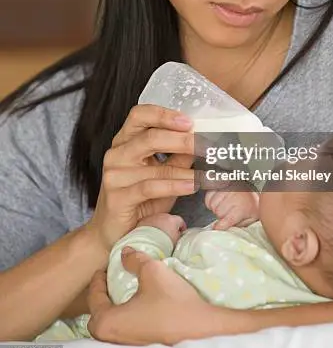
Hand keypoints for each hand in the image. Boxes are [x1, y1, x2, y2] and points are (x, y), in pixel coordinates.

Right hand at [84, 104, 197, 254]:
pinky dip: (175, 185)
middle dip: (181, 139)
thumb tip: (205, 140)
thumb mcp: (163, 172)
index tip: (189, 121)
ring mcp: (114, 176)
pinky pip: (150, 187)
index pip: (139, 115)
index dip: (164, 114)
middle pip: (149, 136)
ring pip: (154, 166)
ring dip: (185, 168)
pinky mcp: (117, 198)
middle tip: (205, 144)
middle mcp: (116, 154)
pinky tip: (192, 186)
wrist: (112, 233)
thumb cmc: (141, 199)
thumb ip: (179, 156)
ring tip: (206, 170)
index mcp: (125, 141)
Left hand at [87, 248, 221, 344]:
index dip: (98, 279)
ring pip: (113, 323)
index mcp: (107, 322)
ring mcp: (126, 345)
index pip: (94, 297)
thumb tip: (125, 252)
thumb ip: (134, 259)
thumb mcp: (152, 271)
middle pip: (99, 314)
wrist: (201, 327)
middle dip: (103, 296)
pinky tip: (141, 304)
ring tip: (127, 290)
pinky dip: (127, 316)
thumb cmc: (172, 302)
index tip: (104, 267)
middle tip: (113, 279)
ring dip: (116, 306)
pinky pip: (125, 329)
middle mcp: (112, 338)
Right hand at [205, 190, 259, 229]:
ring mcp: (226, 190)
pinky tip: (219, 201)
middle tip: (227, 214)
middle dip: (221, 216)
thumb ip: (240, 226)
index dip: (220, 226)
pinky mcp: (220, 186)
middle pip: (218, 213)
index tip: (218, 227)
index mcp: (242, 207)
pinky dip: (211, 201)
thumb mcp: (251, 219)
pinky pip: (209, 197)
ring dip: (216, 208)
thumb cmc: (251, 205)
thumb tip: (227, 231)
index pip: (227, 220)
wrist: (252, 190)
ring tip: (224, 207)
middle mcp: (234, 197)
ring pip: (212, 204)